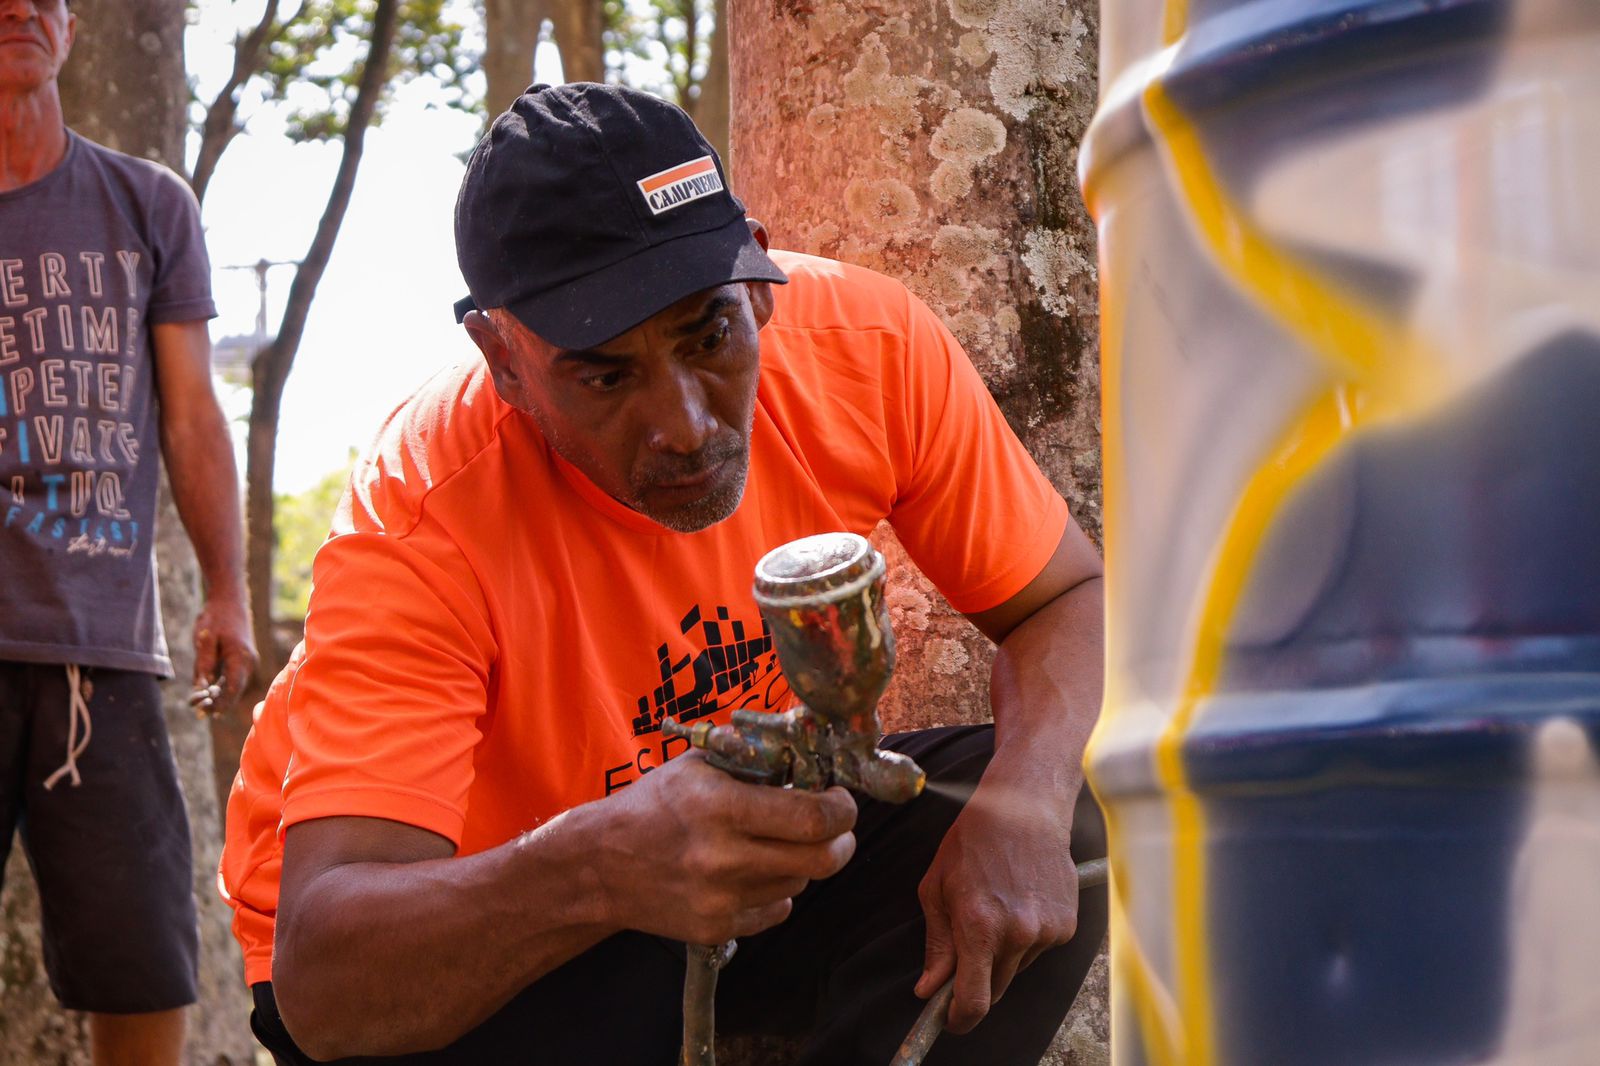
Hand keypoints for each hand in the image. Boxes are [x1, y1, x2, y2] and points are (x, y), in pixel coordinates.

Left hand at [190, 594, 257, 717]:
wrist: (230, 600)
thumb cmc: (215, 618)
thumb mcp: (204, 640)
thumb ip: (203, 665)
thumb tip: (201, 689)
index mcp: (241, 658)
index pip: (233, 688)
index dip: (220, 704)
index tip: (205, 714)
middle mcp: (249, 662)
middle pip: (234, 690)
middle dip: (217, 703)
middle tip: (198, 712)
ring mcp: (248, 661)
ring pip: (234, 685)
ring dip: (218, 695)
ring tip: (199, 704)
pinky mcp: (244, 659)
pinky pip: (234, 677)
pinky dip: (222, 685)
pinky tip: (208, 692)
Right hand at [597, 752, 857, 944]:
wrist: (600, 864)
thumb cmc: (653, 804)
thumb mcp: (699, 764)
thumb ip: (755, 756)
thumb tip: (811, 745)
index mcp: (721, 808)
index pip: (812, 817)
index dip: (841, 808)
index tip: (840, 798)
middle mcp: (724, 858)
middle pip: (822, 860)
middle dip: (841, 840)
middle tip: (836, 826)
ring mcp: (720, 899)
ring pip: (800, 883)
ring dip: (801, 860)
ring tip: (775, 842)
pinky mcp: (716, 929)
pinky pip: (777, 910)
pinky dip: (777, 890)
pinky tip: (753, 870)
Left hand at [914, 778, 1079, 1032]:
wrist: (1023, 809)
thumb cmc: (972, 843)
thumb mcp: (936, 889)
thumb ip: (936, 945)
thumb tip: (928, 989)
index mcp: (979, 926)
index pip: (973, 1001)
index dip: (958, 1018)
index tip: (949, 1020)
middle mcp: (1016, 933)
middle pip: (996, 990)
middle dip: (977, 982)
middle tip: (966, 952)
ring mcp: (1045, 930)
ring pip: (1017, 968)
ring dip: (1003, 955)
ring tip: (995, 907)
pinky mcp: (1065, 926)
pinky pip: (1038, 949)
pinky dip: (1026, 938)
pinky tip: (1019, 902)